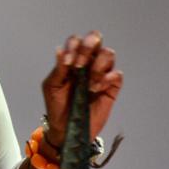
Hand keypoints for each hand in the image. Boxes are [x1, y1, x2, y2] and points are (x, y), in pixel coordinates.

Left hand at [42, 31, 122, 146]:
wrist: (66, 128)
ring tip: (88, 82)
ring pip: (108, 54)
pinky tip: (96, 89)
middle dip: (89, 46)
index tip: (69, 61)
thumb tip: (61, 50)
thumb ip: (58, 69)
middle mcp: (88, 62)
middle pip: (96, 40)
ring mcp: (100, 73)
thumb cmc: (57, 105)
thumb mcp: (51, 87)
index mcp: (72, 60)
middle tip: (80, 63)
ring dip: (97, 64)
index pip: (76, 41)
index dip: (74, 45)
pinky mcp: (111, 87)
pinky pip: (116, 74)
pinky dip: (107, 78)